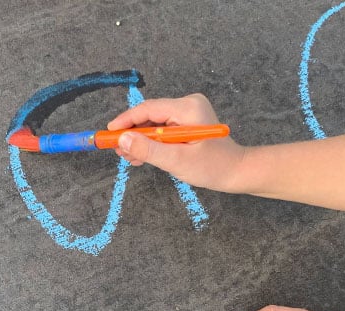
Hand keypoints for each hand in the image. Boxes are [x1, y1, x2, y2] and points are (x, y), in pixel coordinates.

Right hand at [107, 94, 245, 191]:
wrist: (235, 172)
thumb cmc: (211, 167)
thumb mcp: (177, 160)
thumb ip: (149, 150)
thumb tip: (122, 140)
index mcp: (188, 108)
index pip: (149, 109)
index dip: (126, 121)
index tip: (109, 133)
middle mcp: (188, 104)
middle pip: (150, 116)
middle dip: (133, 134)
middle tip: (118, 151)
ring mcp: (188, 112)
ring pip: (154, 124)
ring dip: (141, 140)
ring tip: (129, 157)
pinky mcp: (187, 122)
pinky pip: (163, 129)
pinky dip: (152, 142)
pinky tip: (142, 155)